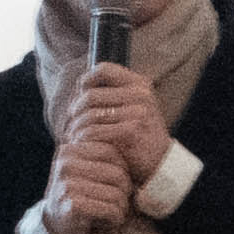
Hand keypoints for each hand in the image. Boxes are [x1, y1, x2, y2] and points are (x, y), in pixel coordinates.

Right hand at [44, 135, 133, 233]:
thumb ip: (108, 156)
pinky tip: (103, 222)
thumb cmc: (84, 197)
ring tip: (106, 213)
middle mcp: (65, 164)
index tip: (113, 187)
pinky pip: (112, 210)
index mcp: (70, 150)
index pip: (112, 152)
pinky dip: (115, 219)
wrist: (60, 229)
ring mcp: (67, 184)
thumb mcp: (92, 171)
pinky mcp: (73, 206)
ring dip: (120, 208)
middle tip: (111, 203)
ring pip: (118, 194)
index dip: (123, 171)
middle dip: (123, 192)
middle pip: (118, 174)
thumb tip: (137, 138)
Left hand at [73, 58, 170, 184]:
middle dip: (75, 110)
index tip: (79, 97)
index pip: (103, 69)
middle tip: (72, 124)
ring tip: (75, 137)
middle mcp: (140, 95)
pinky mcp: (130, 131)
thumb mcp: (134, 108)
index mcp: (139, 84)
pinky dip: (82, 140)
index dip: (85, 81)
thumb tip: (79, 86)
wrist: (161, 164)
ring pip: (88, 115)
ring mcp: (136, 112)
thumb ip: (113, 95)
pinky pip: (92, 132)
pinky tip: (82, 146)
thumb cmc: (140, 136)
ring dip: (76, 128)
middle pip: (90, 95)